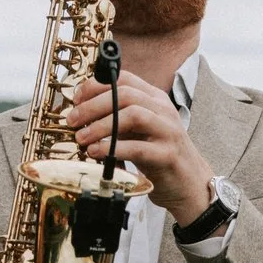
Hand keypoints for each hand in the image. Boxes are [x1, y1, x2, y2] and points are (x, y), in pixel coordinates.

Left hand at [67, 72, 214, 219]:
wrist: (189, 183)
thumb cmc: (159, 156)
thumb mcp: (140, 130)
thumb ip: (119, 118)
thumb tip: (83, 112)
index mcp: (155, 99)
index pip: (125, 79)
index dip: (97, 85)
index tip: (77, 99)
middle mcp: (163, 110)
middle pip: (126, 95)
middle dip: (93, 105)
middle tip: (73, 120)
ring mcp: (168, 131)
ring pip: (133, 115)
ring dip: (101, 125)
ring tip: (81, 137)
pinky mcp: (167, 155)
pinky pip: (137, 147)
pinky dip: (112, 148)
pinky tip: (96, 153)